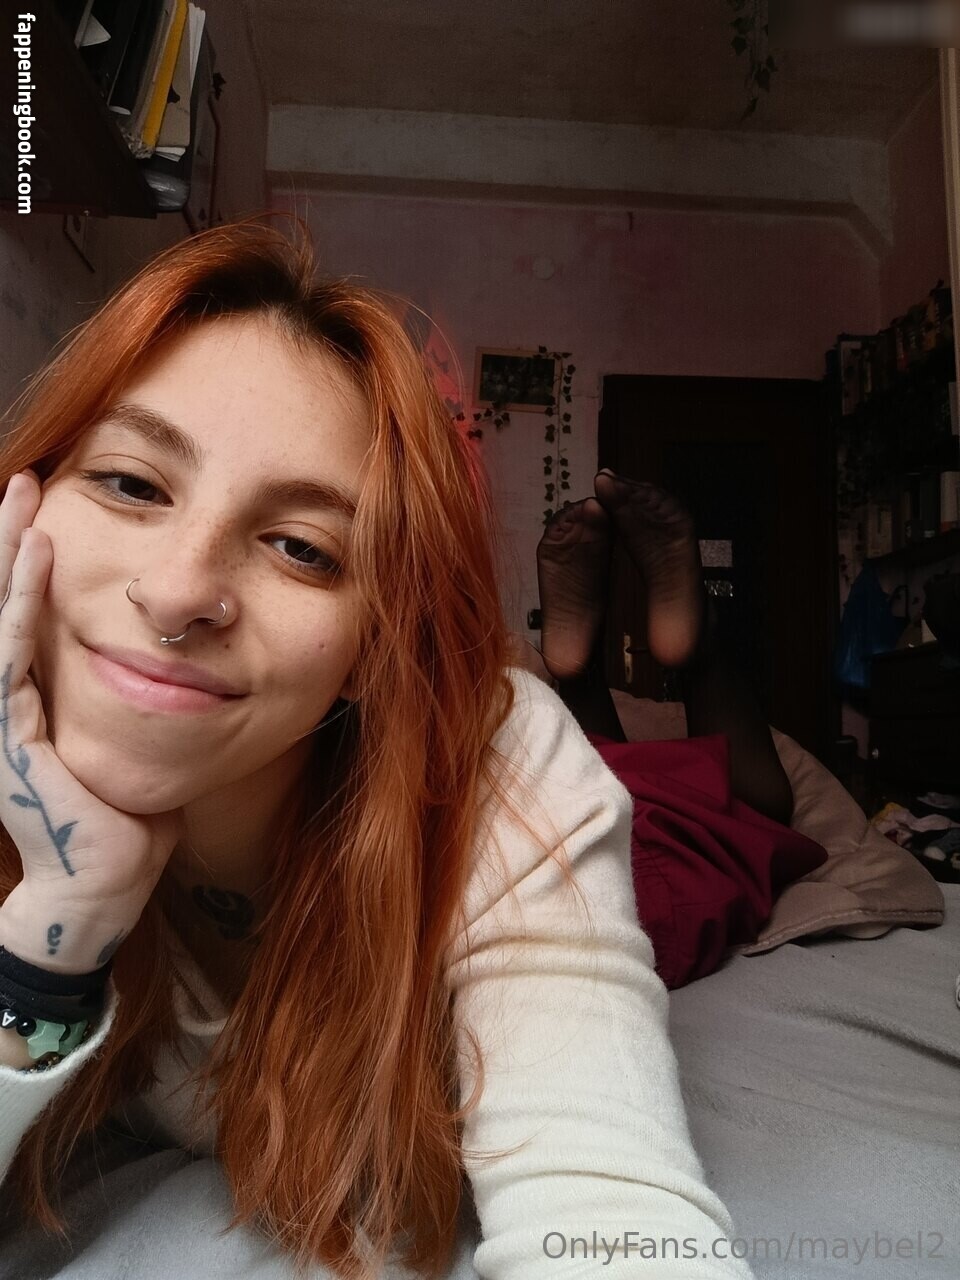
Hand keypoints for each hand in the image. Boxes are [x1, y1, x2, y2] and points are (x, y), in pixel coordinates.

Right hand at [0, 470, 180, 968]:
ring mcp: (3, 718)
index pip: (26, 615)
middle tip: (27, 481)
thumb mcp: (135, 741)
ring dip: (8, 552)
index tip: (49, 508)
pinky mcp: (8, 734)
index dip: (29, 563)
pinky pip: (12, 653)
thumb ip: (139, 696)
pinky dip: (21, 598)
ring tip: (22, 494)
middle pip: (3, 604)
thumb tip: (181, 655)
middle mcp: (10, 702)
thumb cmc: (129, 820)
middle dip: (10, 539)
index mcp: (35, 701)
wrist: (106, 888)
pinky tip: (38, 549)